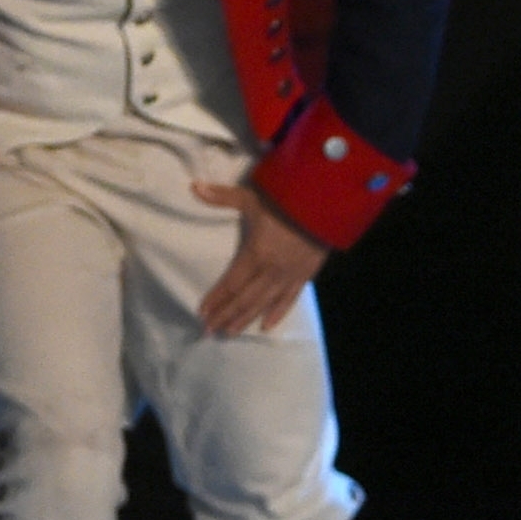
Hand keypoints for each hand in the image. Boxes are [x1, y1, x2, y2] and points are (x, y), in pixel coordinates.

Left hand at [191, 178, 328, 334]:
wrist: (326, 205)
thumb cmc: (287, 201)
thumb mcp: (252, 198)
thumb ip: (223, 196)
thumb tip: (194, 186)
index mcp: (256, 254)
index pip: (231, 283)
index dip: (216, 298)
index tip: (202, 312)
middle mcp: (271, 271)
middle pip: (244, 299)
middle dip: (225, 315)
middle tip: (209, 331)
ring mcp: (289, 276)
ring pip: (263, 304)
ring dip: (245, 319)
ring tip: (229, 332)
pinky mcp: (304, 276)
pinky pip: (288, 300)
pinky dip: (276, 314)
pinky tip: (265, 326)